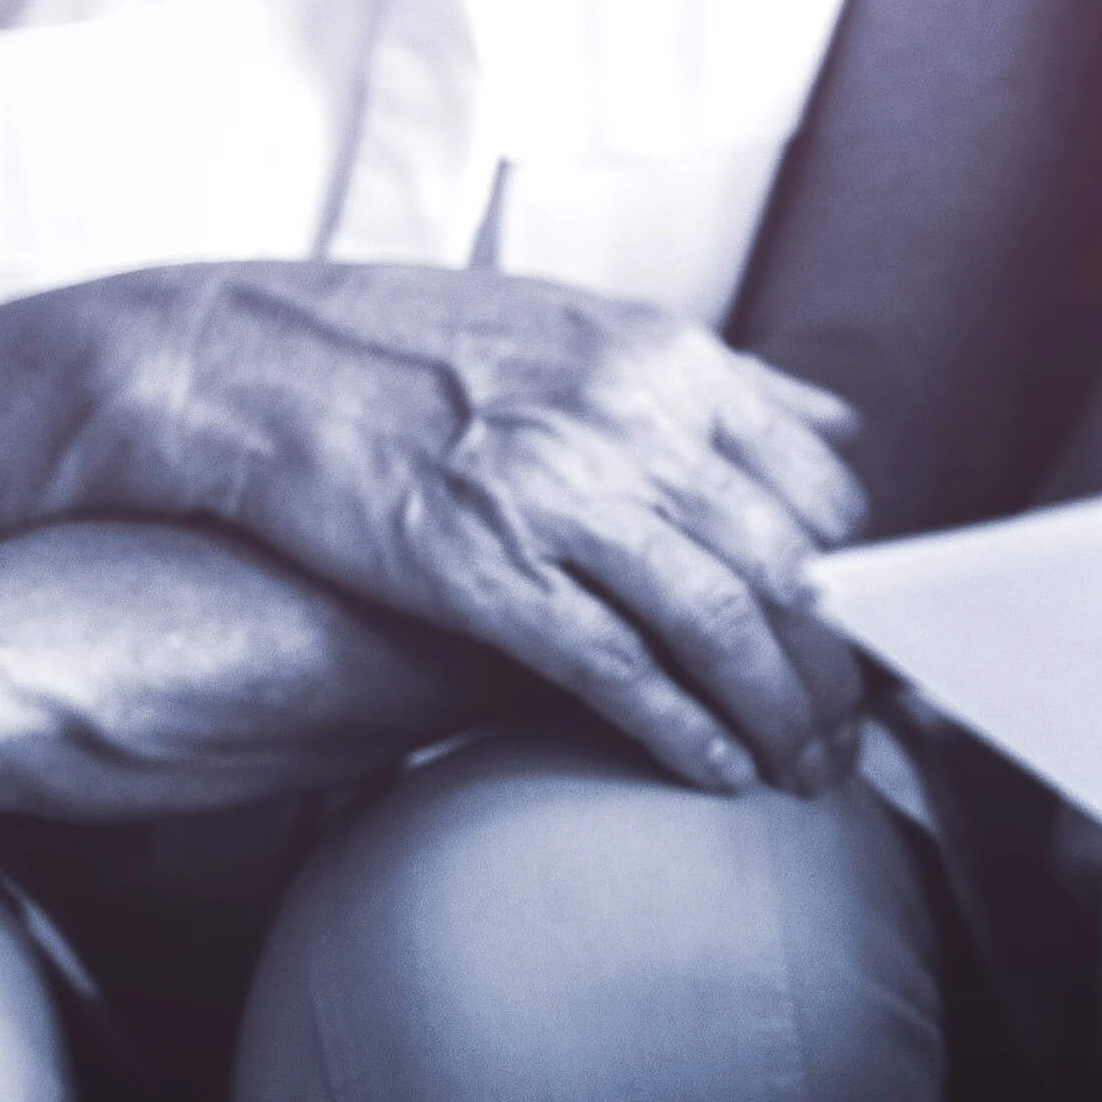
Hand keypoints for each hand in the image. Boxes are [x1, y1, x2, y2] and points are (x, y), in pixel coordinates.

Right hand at [31, 262, 870, 792]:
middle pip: (790, 566)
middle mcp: (628, 419)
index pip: (818, 489)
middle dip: (837, 669)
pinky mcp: (479, 567)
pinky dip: (680, 728)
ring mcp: (555, 493)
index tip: (857, 641)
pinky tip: (716, 773)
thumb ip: (717, 383)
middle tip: (852, 736)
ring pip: (719, 622)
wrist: (244, 358)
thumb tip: (840, 427)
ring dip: (778, 713)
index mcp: (665, 359)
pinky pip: (614, 667)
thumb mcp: (582, 327)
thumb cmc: (412, 347)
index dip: (852, 580)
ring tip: (804, 774)